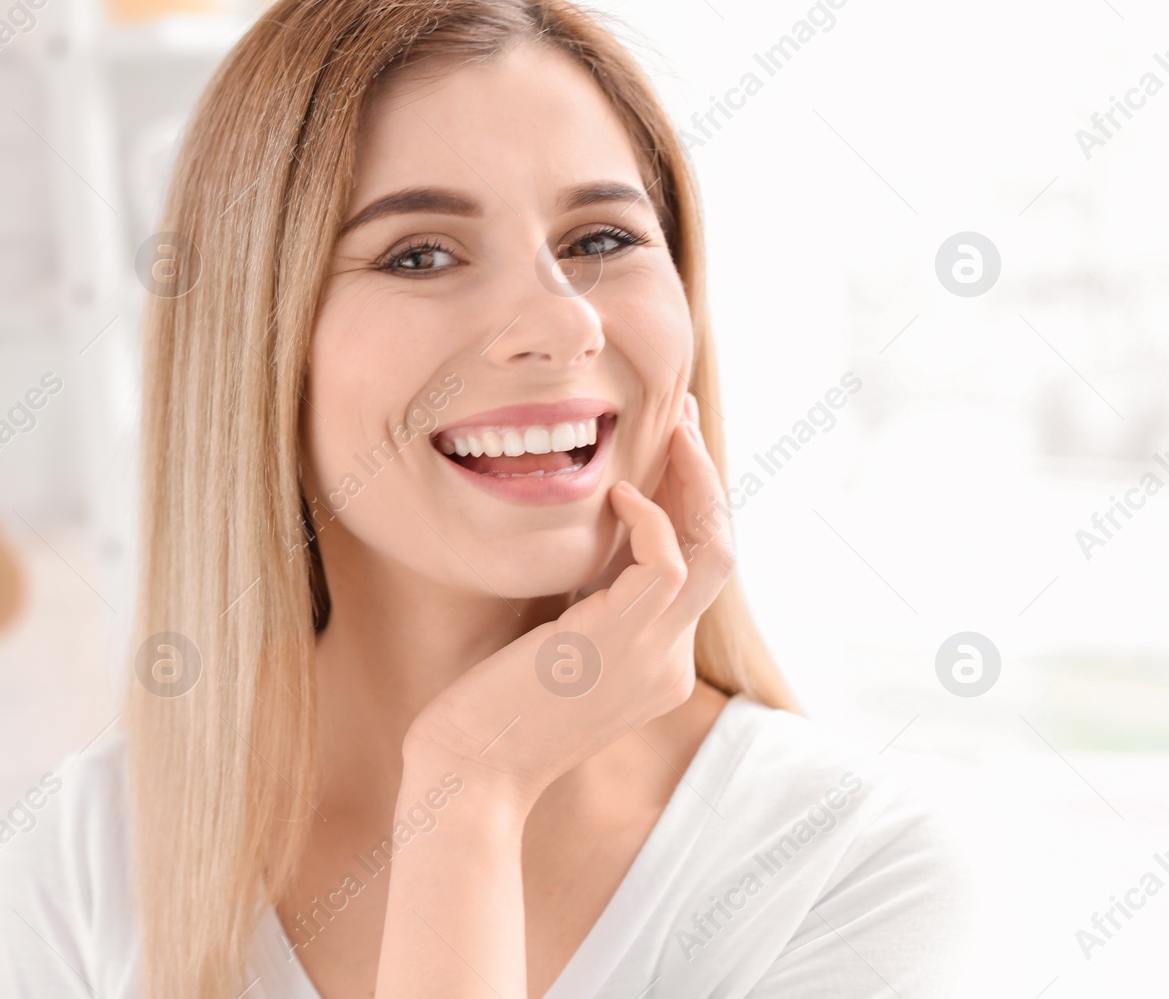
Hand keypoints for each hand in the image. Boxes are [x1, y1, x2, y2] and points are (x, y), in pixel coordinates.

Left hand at [404, 395, 735, 812]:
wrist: (466, 772)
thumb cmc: (487, 710)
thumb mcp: (551, 641)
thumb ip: (583, 597)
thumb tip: (590, 534)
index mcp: (656, 663)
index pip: (697, 569)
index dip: (689, 502)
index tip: (668, 447)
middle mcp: (668, 662)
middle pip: (721, 552)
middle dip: (705, 476)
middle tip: (681, 416)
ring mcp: (653, 657)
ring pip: (713, 551)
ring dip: (694, 479)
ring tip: (669, 427)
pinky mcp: (620, 644)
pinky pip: (667, 565)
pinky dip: (650, 518)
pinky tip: (617, 492)